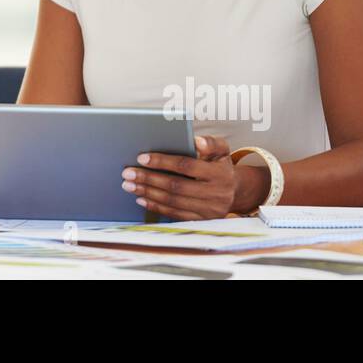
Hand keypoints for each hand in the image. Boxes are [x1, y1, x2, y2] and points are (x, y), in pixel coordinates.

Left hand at [120, 135, 238, 220]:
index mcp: (220, 173)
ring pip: (173, 202)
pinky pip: (175, 215)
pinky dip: (156, 207)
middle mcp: (216, 194)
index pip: (186, 166)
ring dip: (148, 193)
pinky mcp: (202, 221)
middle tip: (127, 173)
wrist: (235, 191)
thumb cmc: (220, 165)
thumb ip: (211, 142)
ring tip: (129, 185)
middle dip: (148, 179)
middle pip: (176, 186)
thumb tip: (196, 141)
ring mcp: (209, 210)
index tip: (141, 158)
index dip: (163, 162)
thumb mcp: (222, 149)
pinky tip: (141, 198)